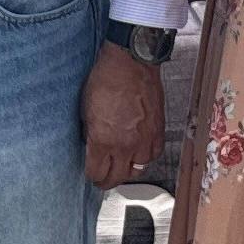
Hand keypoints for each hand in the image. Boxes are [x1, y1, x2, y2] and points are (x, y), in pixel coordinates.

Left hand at [82, 44, 163, 187]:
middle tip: (102, 178)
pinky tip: (138, 154)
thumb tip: (91, 144)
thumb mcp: (86, 109)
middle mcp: (126, 145)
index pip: (97, 173)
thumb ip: (90, 132)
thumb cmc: (106, 79)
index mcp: (104, 140)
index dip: (92, 176)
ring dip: (127, 171)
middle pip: (117, 178)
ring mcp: (144, 139)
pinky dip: (145, 158)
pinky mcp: (158, 131)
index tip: (90, 174)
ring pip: (138, 170)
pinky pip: (153, 155)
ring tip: (120, 167)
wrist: (131, 62)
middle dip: (107, 181)